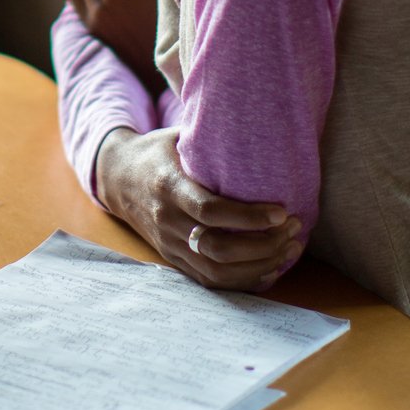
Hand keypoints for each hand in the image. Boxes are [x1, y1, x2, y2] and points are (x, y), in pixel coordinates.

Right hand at [95, 128, 303, 290]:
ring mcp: (169, 245)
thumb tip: (260, 128)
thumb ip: (210, 139)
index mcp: (168, 186)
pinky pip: (210, 281)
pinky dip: (244, 280)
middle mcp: (167, 221)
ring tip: (290, 249)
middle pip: (218, 249)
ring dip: (259, 266)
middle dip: (264, 245)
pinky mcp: (174, 259)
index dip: (249, 217)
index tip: (282, 212)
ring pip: (217, 272)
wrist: (116, 178)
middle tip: (294, 229)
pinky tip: (271, 268)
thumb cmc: (157, 152)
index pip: (210, 211)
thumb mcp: (178, 136)